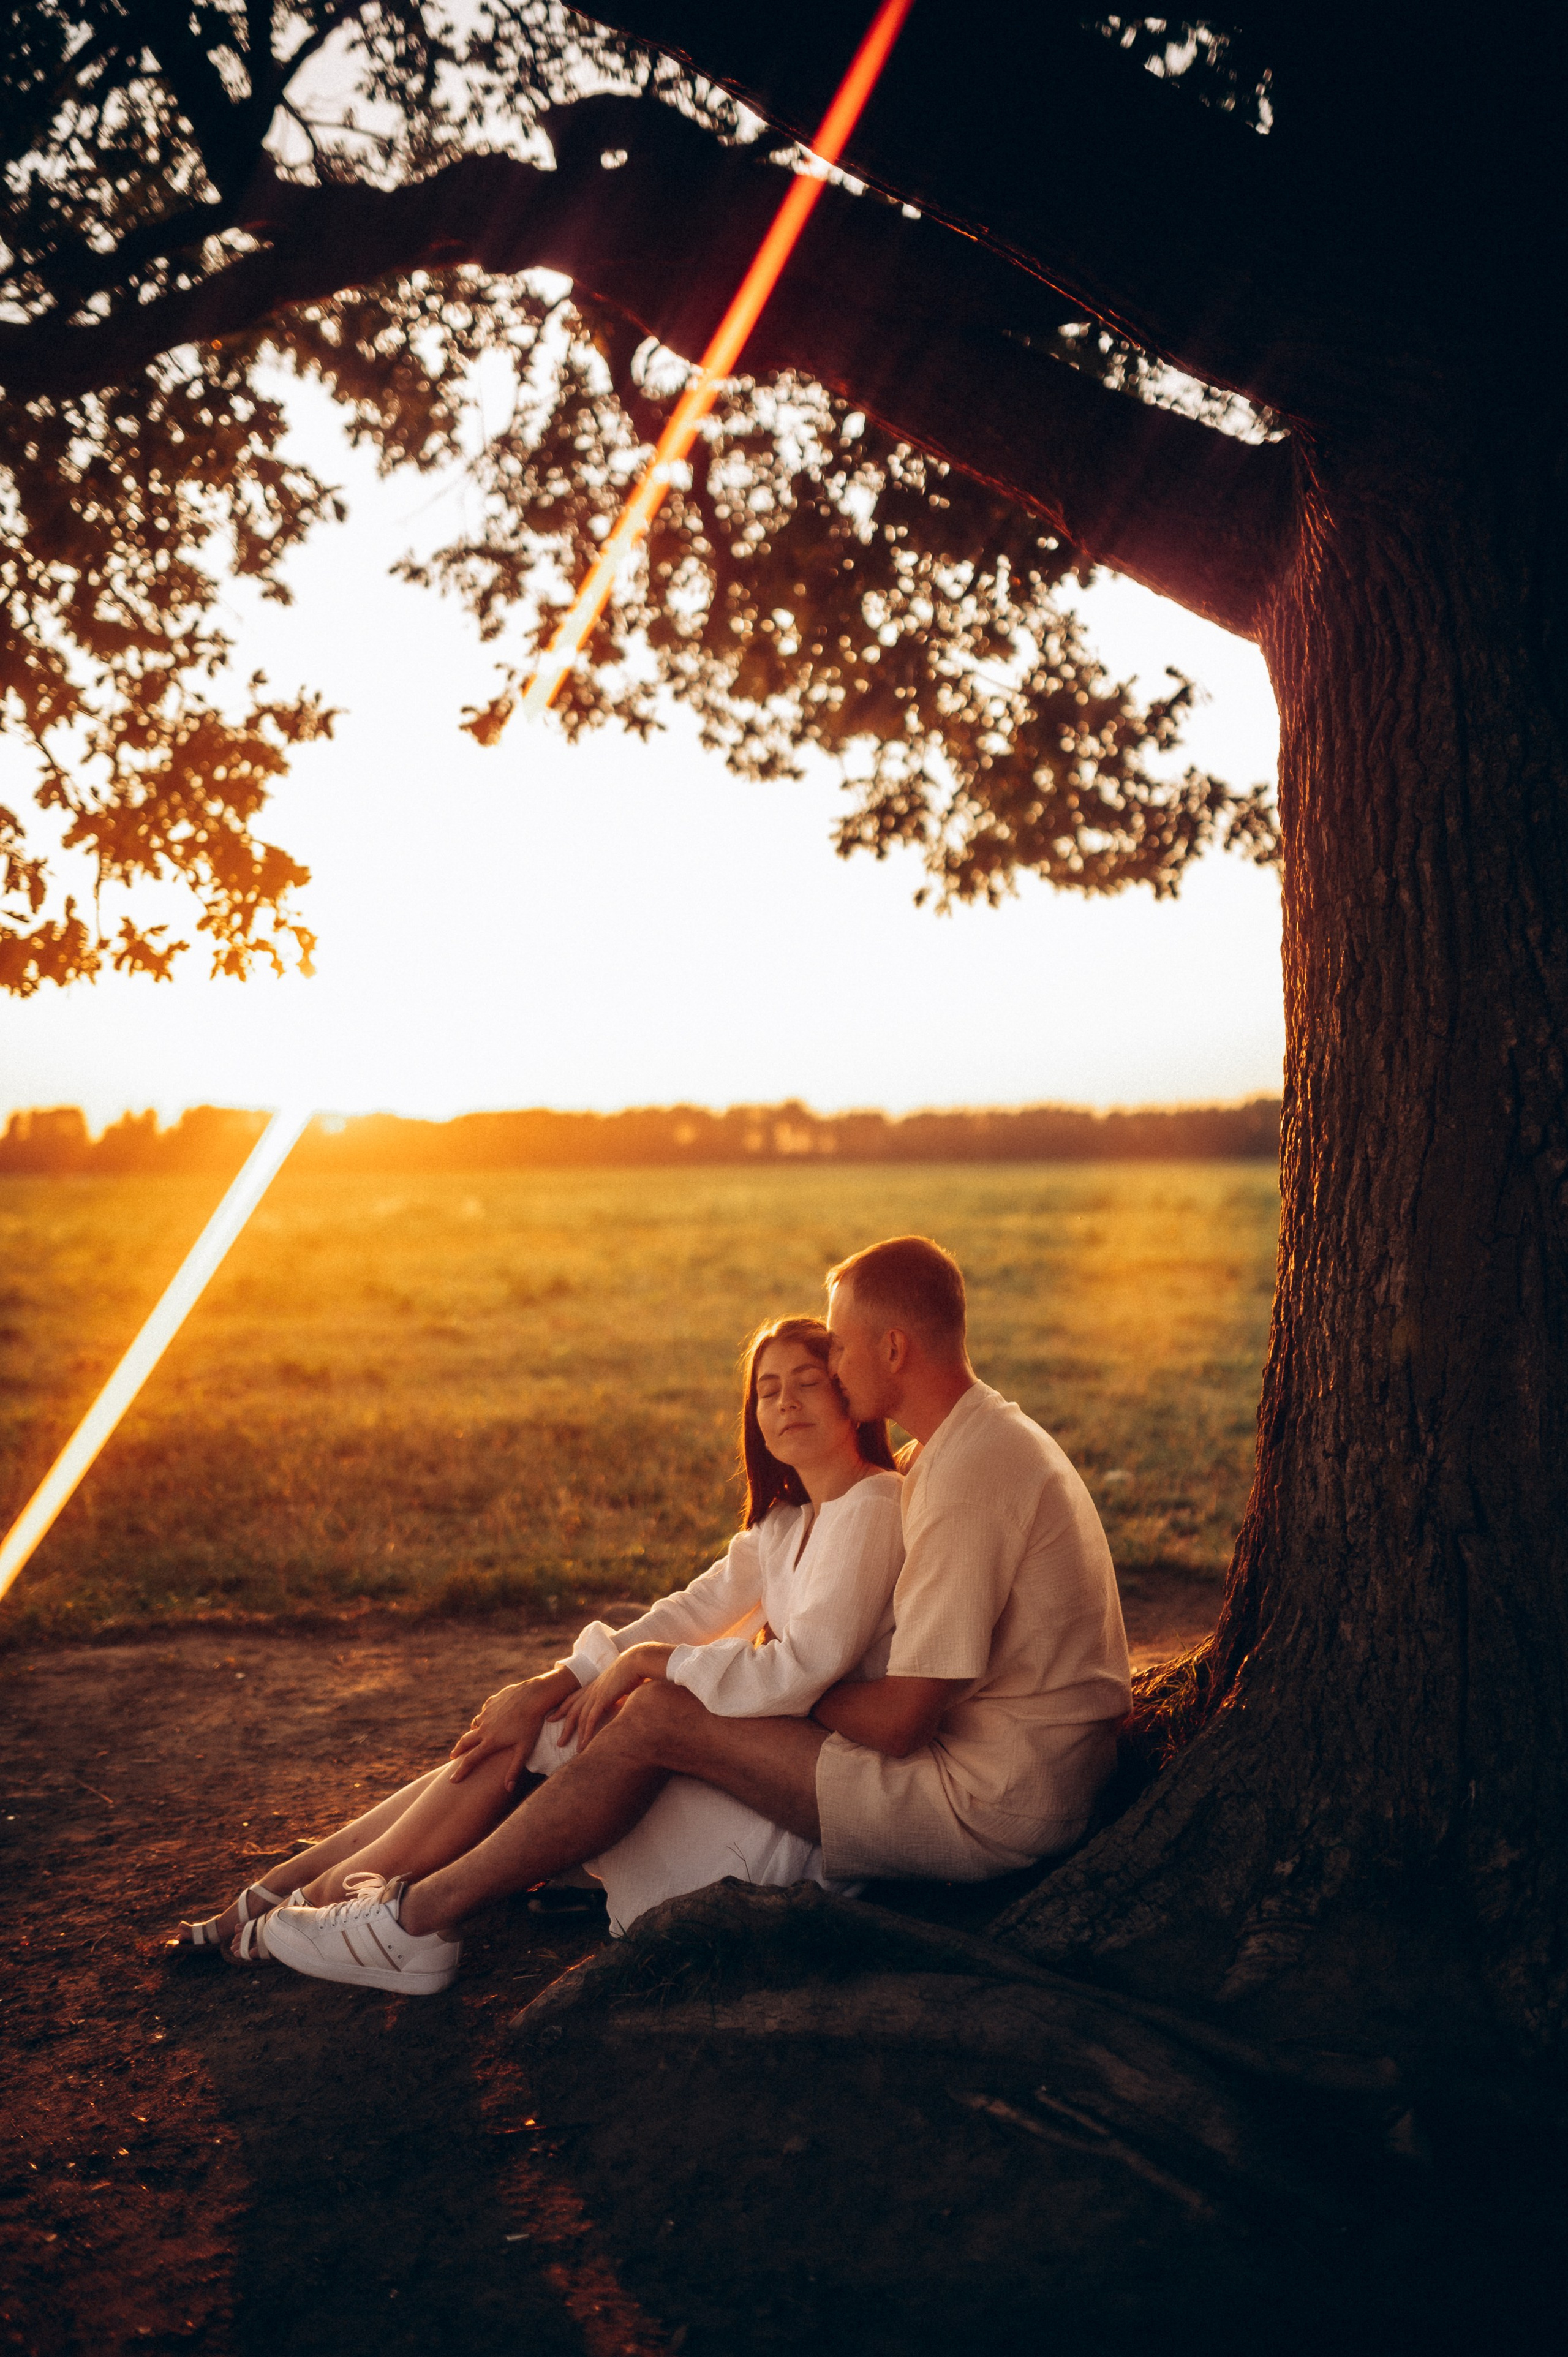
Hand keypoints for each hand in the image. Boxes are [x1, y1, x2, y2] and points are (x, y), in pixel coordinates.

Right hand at [449, 1666, 577, 1789]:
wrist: (534, 1696)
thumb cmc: (532, 1725)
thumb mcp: (525, 1750)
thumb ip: (514, 1770)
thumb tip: (508, 1789)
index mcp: (491, 1741)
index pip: (471, 1760)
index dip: (461, 1772)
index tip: (452, 1780)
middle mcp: (485, 1728)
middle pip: (465, 1741)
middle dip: (458, 1750)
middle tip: (453, 1756)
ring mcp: (487, 1713)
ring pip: (475, 1725)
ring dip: (472, 1732)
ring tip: (472, 1736)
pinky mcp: (491, 1702)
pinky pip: (484, 1712)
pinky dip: (484, 1718)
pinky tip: (489, 1719)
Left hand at [551, 1643, 673, 1751]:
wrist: (636, 1660)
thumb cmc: (632, 1670)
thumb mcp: (620, 1683)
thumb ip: (616, 1692)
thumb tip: (620, 1700)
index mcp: (594, 1685)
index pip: (572, 1698)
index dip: (562, 1709)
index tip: (552, 1718)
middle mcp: (591, 1690)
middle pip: (572, 1711)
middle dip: (565, 1727)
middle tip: (559, 1743)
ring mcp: (595, 1694)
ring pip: (579, 1718)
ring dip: (576, 1735)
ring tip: (576, 1750)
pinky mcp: (602, 1699)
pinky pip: (590, 1719)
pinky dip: (587, 1733)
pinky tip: (585, 1744)